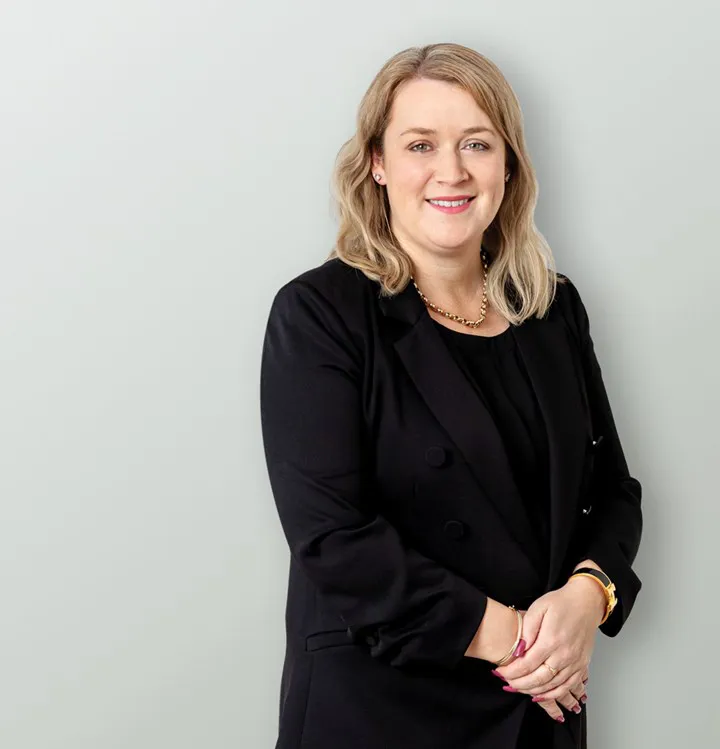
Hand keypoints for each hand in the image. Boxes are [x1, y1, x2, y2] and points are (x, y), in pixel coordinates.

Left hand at [494, 579, 603, 712]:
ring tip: (518, 688)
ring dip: (533, 691)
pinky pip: (567, 687)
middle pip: (539, 680)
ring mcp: (575, 663)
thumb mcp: (538, 608)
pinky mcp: (582, 666)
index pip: (527, 664)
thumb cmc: (561, 603)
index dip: (511, 672)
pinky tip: (541, 694)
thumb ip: (527, 630)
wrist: (586, 602)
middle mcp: (565, 655)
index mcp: (551, 640)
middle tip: (506, 683)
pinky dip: (553, 694)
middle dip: (519, 685)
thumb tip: (519, 650)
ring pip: (552, 687)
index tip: (500, 672)